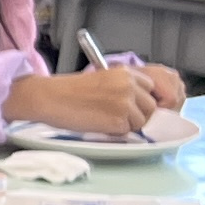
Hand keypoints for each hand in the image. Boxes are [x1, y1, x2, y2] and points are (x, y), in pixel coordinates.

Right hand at [12, 61, 181, 135]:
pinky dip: (116, 132)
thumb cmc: (71, 90)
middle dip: (138, 114)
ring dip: (127, 124)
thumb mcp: (104, 78)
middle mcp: (130, 86)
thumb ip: (125, 86)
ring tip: (106, 120)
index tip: (132, 106)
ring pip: (141, 121)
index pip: (151, 88)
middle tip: (117, 116)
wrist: (52, 98)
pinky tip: (100, 124)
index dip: (142, 100)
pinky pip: (127, 132)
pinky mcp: (118, 120)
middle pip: (150, 107)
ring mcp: (126, 103)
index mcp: (126, 73)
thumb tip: (141, 103)